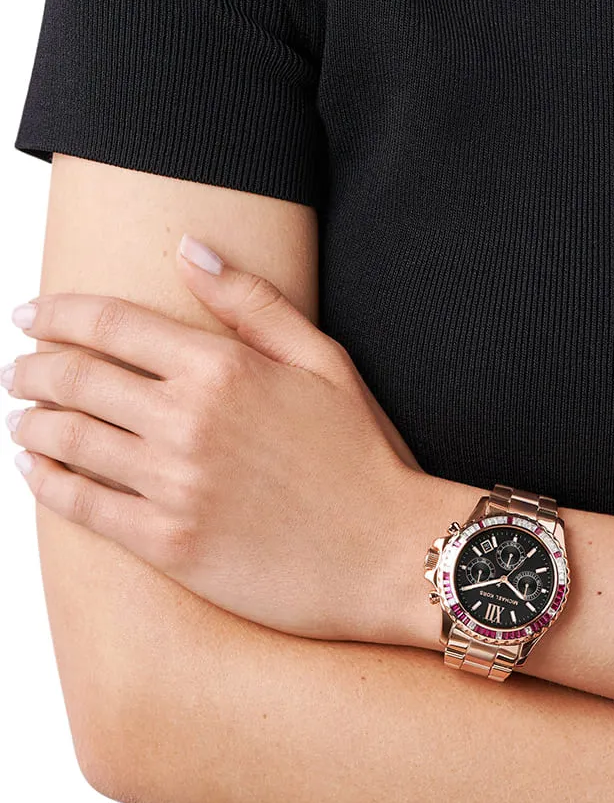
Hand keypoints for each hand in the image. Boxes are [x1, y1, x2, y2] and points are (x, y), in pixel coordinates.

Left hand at [5, 233, 433, 642]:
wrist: (389, 553)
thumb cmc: (363, 454)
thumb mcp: (326, 361)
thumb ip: (253, 303)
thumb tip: (188, 249)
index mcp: (226, 368)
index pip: (111, 324)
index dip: (58, 313)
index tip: (31, 313)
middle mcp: (190, 421)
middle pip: (75, 378)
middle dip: (33, 368)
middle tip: (21, 369)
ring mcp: (175, 485)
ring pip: (67, 440)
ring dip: (32, 422)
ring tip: (25, 417)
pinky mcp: (168, 544)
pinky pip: (80, 506)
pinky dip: (45, 481)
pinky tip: (38, 469)